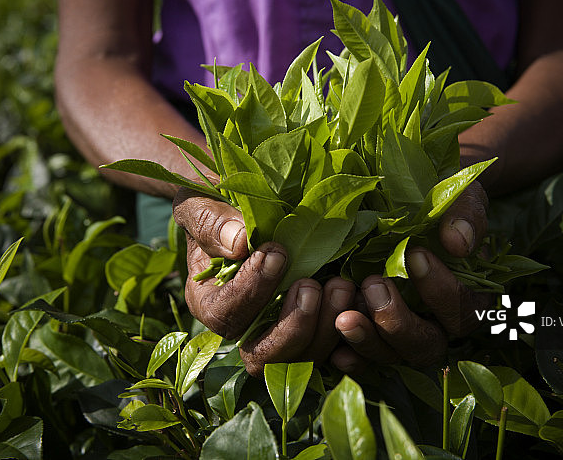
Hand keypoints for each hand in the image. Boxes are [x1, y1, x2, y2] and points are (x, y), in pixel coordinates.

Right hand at [173, 188, 355, 375]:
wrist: (245, 204)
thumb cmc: (216, 204)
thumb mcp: (202, 203)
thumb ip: (211, 221)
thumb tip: (240, 242)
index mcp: (209, 301)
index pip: (226, 314)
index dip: (252, 290)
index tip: (276, 253)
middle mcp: (242, 328)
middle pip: (263, 356)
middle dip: (293, 326)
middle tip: (312, 285)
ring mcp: (280, 332)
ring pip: (301, 359)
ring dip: (325, 328)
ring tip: (342, 285)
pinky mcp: (314, 328)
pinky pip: (333, 349)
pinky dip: (350, 334)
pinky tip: (360, 302)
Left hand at [332, 182, 490, 372]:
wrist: (408, 198)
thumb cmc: (439, 199)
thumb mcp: (459, 196)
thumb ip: (465, 214)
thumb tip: (459, 243)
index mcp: (467, 298)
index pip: (461, 309)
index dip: (441, 289)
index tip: (416, 254)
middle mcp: (436, 325)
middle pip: (426, 345)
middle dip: (398, 322)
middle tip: (373, 285)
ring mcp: (401, 335)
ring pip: (391, 355)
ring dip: (368, 341)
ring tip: (343, 318)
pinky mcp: (370, 335)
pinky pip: (362, 360)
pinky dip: (349, 357)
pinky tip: (334, 350)